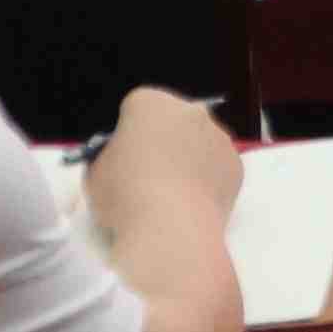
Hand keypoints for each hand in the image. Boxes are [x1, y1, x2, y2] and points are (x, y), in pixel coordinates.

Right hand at [92, 84, 243, 225]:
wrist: (171, 229)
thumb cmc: (125, 196)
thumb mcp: (96, 174)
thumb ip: (109, 156)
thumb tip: (121, 159)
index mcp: (150, 103)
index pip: (136, 107)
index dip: (128, 132)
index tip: (125, 155)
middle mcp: (190, 111)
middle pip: (173, 120)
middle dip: (163, 140)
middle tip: (149, 174)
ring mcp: (218, 136)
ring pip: (199, 142)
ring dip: (188, 159)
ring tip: (171, 195)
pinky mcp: (236, 164)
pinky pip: (216, 167)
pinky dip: (207, 180)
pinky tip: (191, 204)